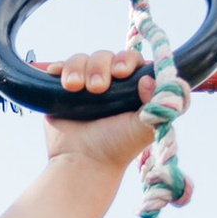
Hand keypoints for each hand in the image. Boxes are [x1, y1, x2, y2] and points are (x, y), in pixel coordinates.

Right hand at [43, 44, 158, 172]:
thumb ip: (157, 103)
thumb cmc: (117, 147)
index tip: (122, 73)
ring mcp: (84, 85)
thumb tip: (149, 78)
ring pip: (80, 59)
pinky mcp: (62, 90)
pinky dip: (59, 68)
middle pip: (104, 56)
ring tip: (74, 88)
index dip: (127, 60)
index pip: (130, 60)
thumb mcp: (144, 126)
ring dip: (77, 68)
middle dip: (100, 67)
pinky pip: (60, 67)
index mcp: (130, 88)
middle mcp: (109, 84)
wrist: (84, 161)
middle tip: (97, 88)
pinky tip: (59, 76)